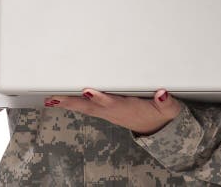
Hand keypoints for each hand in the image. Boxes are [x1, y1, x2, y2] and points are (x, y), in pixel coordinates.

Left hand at [44, 88, 181, 135]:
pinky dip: (73, 104)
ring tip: (51, 99)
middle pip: (91, 107)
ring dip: (68, 104)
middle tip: (55, 98)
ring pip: (86, 108)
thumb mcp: (169, 109)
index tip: (88, 90)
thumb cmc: (161, 115)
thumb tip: (162, 93)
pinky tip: (61, 100)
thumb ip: (166, 102)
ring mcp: (109, 114)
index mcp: (128, 109)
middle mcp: (115, 112)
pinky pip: (87, 108)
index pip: (112, 102)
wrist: (159, 130)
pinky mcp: (106, 113)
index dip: (100, 97)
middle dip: (72, 102)